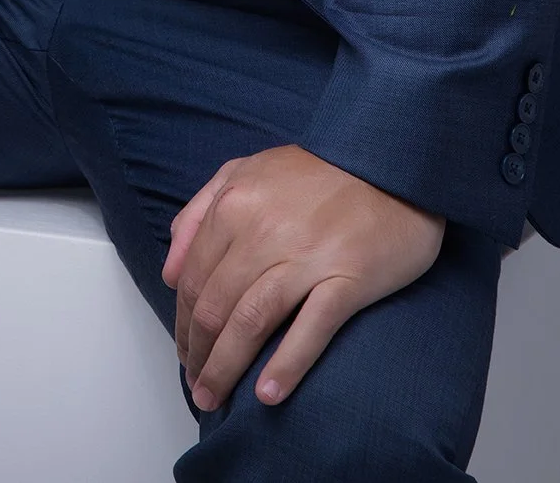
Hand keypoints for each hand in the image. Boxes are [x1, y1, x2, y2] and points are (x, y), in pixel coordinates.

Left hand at [160, 144, 443, 412]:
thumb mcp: (246, 170)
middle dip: (198, 353)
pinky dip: (286, 366)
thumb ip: (199, 212)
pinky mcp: (348, 279)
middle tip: (197, 386)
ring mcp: (306, 257)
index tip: (184, 352)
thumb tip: (170, 270)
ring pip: (251, 322)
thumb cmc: (317, 173)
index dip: (182, 323)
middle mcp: (263, 230)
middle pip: (215, 306)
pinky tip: (268, 394)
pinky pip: (310, 329)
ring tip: (216, 398)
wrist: (389, 161)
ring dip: (226, 367)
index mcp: (235, 203)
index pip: (192, 278)